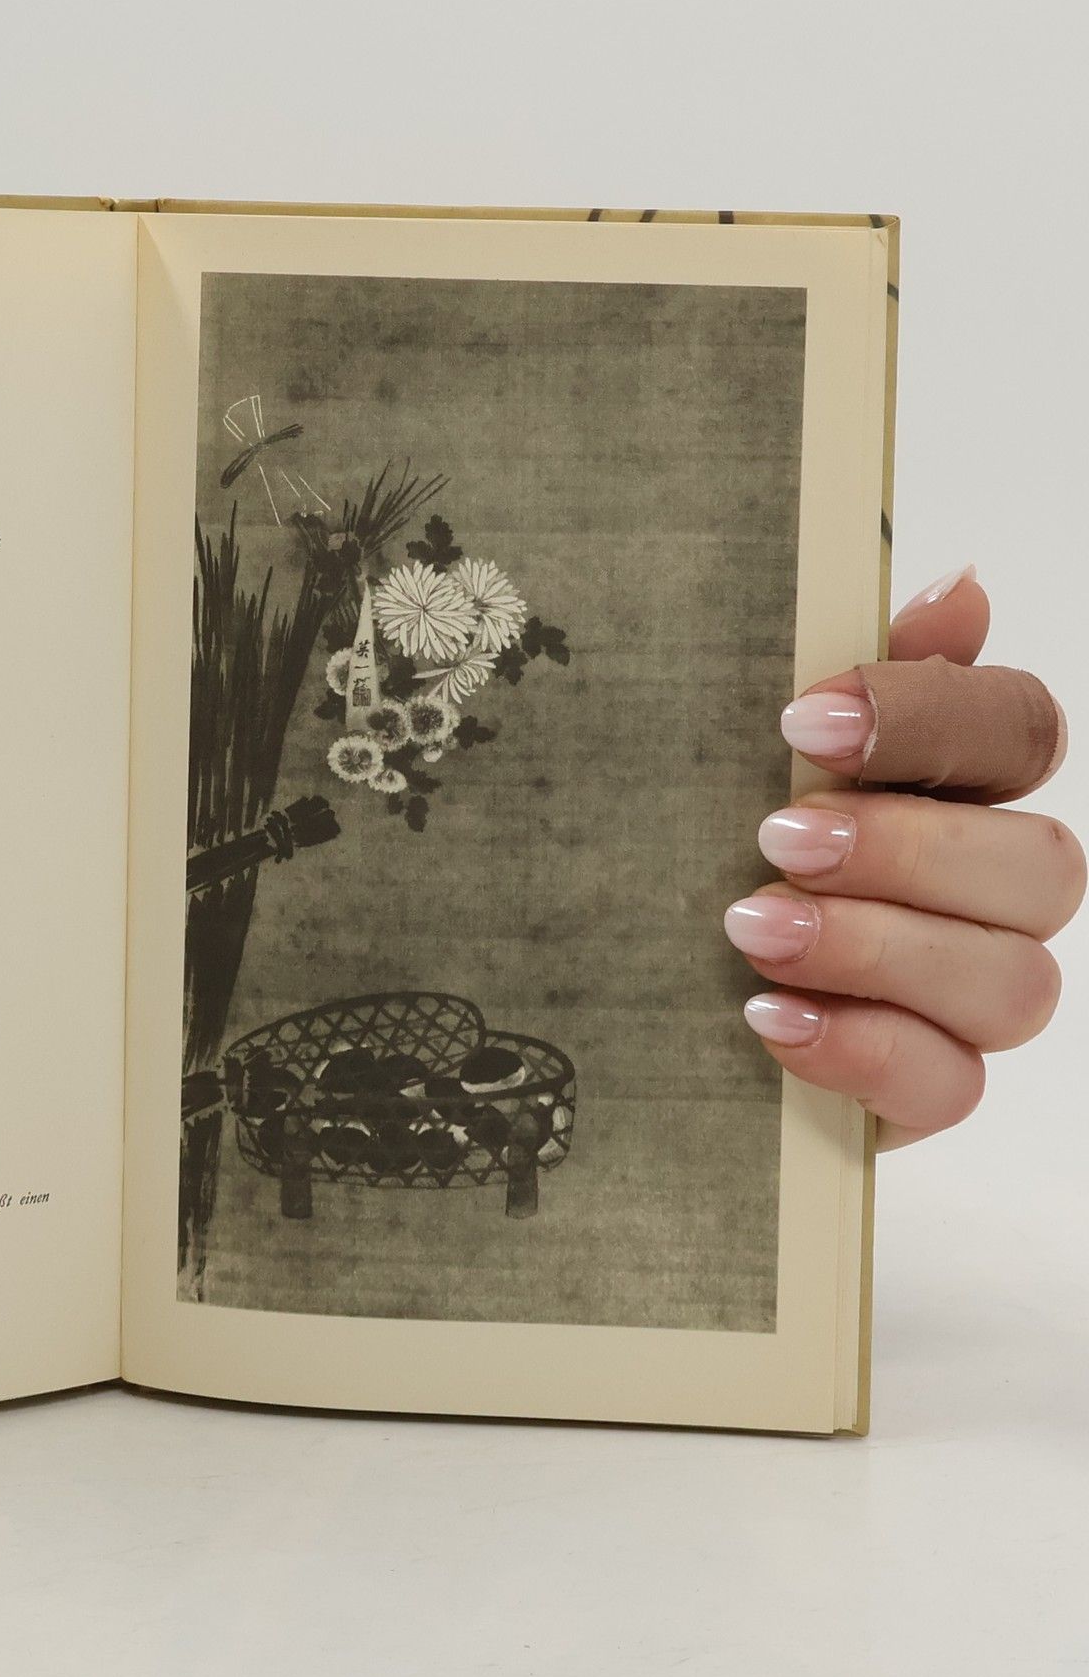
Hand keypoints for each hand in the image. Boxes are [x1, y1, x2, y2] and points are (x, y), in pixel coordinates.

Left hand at [730, 568, 1082, 1147]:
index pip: (1019, 729)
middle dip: (905, 849)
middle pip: (1044, 866)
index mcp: (953, 792)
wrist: (632, 990)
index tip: (804, 720)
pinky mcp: (925, 1091)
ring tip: (751, 928)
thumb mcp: (741, 756)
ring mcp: (966, 1002)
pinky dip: (860, 1048)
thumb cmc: (700, 851)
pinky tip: (768, 1017)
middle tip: (774, 837)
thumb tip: (960, 585)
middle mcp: (985, 896)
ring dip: (876, 947)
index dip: (933, 717)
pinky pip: (949, 1086)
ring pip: (1013, 983)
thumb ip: (853, 677)